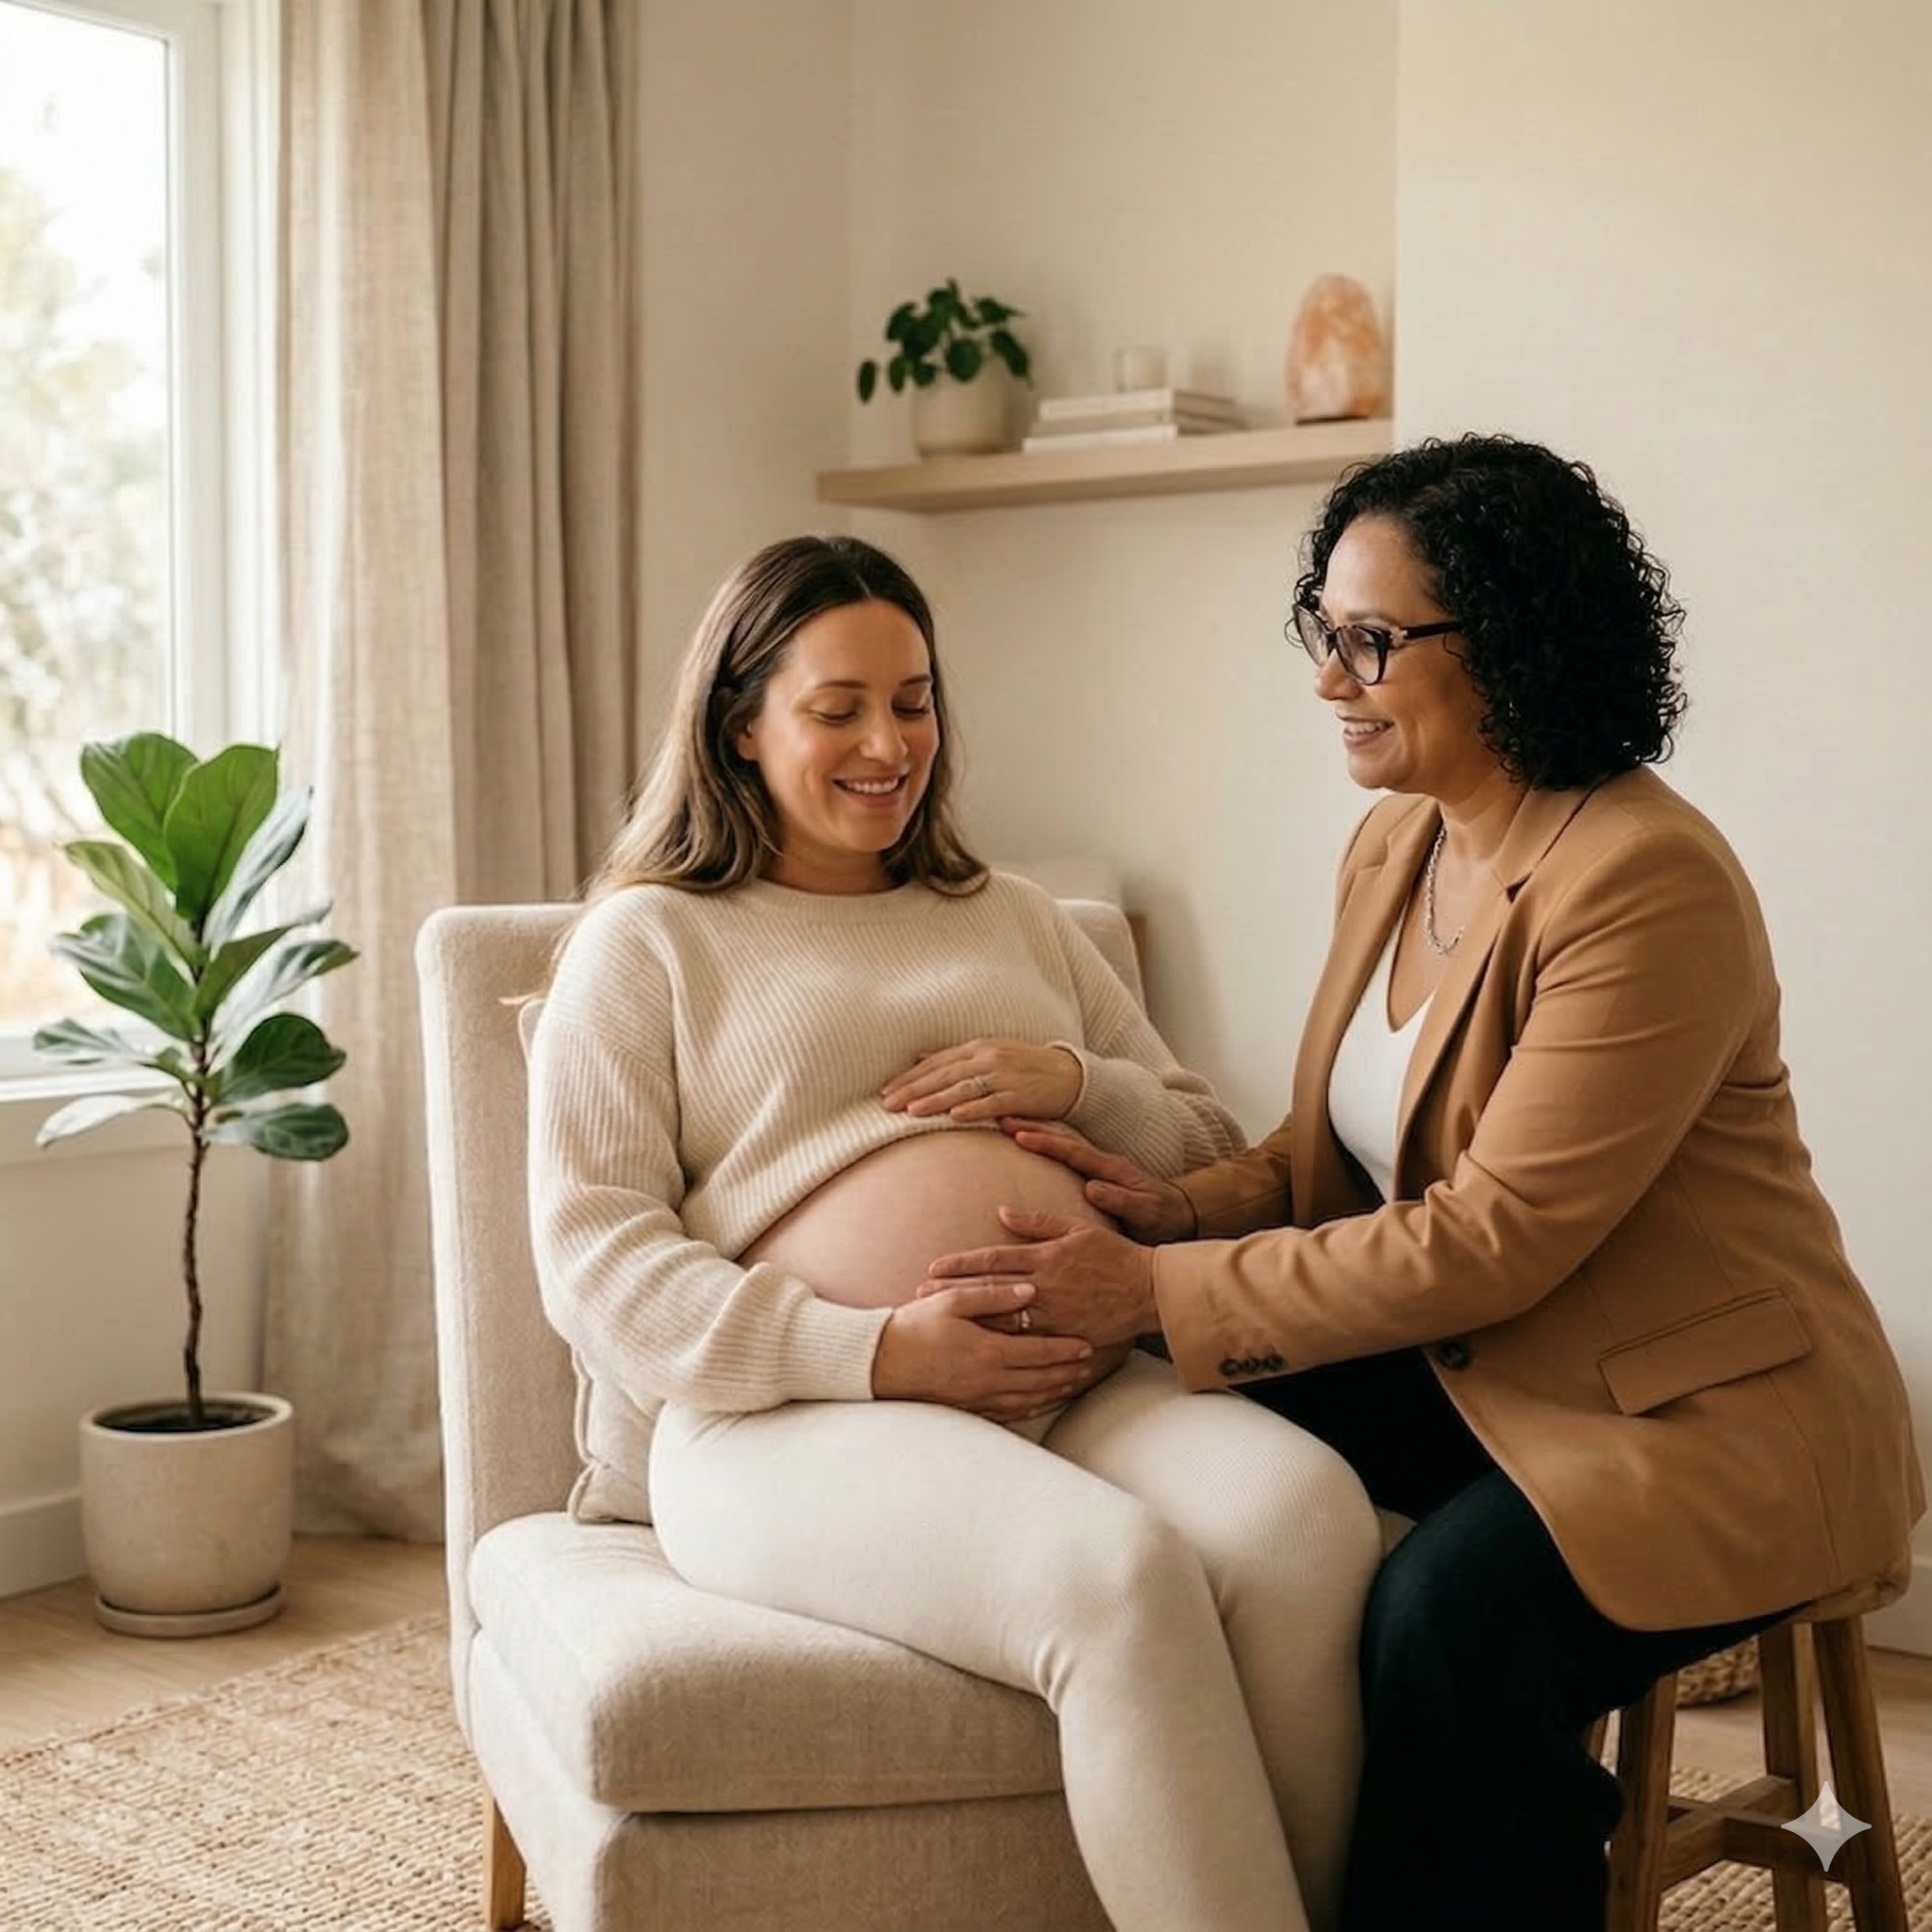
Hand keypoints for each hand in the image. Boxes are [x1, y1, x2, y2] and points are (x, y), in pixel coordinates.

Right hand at [871, 1280, 1096, 1421]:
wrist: (881, 1362)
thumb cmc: (915, 1326)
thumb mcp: (952, 1301)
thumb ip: (992, 1294)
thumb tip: (1028, 1290)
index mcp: (989, 1351)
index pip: (1039, 1351)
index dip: (1065, 1349)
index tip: (1086, 1344)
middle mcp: (989, 1379)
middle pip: (1040, 1379)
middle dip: (1067, 1372)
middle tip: (1089, 1364)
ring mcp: (979, 1397)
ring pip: (1028, 1399)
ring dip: (1053, 1391)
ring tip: (1071, 1383)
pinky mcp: (967, 1407)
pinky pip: (1008, 1412)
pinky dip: (1029, 1407)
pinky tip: (1037, 1403)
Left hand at [880, 1038, 1082, 1123]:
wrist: (1070, 1075)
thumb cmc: (1025, 1066)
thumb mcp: (990, 1053)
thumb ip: (956, 1058)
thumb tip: (919, 1058)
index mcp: (978, 1047)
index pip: (936, 1063)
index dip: (910, 1077)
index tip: (885, 1091)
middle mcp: (988, 1058)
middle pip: (944, 1075)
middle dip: (914, 1090)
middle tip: (887, 1105)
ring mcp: (1005, 1076)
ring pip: (963, 1088)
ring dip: (936, 1100)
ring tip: (911, 1112)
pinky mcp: (1021, 1095)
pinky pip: (993, 1103)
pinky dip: (973, 1109)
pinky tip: (955, 1117)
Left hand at [920, 1211, 1160, 1351]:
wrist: (1149, 1290)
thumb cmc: (1113, 1255)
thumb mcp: (1076, 1228)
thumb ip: (1037, 1221)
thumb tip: (1001, 1210)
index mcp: (1045, 1257)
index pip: (993, 1259)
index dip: (960, 1264)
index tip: (933, 1267)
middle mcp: (1045, 1286)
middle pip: (988, 1291)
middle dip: (952, 1293)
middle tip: (920, 1296)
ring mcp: (1053, 1315)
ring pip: (1002, 1319)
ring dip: (969, 1320)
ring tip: (941, 1321)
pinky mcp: (1063, 1336)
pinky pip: (1026, 1344)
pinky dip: (1000, 1345)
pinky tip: (978, 1348)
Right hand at [1000, 1120, 1195, 1243]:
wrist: (1180, 1214)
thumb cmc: (1162, 1216)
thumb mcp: (1146, 1212)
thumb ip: (1121, 1199)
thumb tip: (1092, 1187)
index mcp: (1111, 1168)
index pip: (1073, 1151)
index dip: (1046, 1143)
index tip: (1019, 1135)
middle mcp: (1101, 1162)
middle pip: (1061, 1140)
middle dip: (1032, 1128)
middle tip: (1001, 1118)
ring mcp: (1098, 1166)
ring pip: (1060, 1144)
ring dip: (1034, 1132)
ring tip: (1005, 1123)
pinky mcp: (1094, 1175)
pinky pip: (1063, 1157)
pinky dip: (1044, 1146)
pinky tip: (1026, 1145)